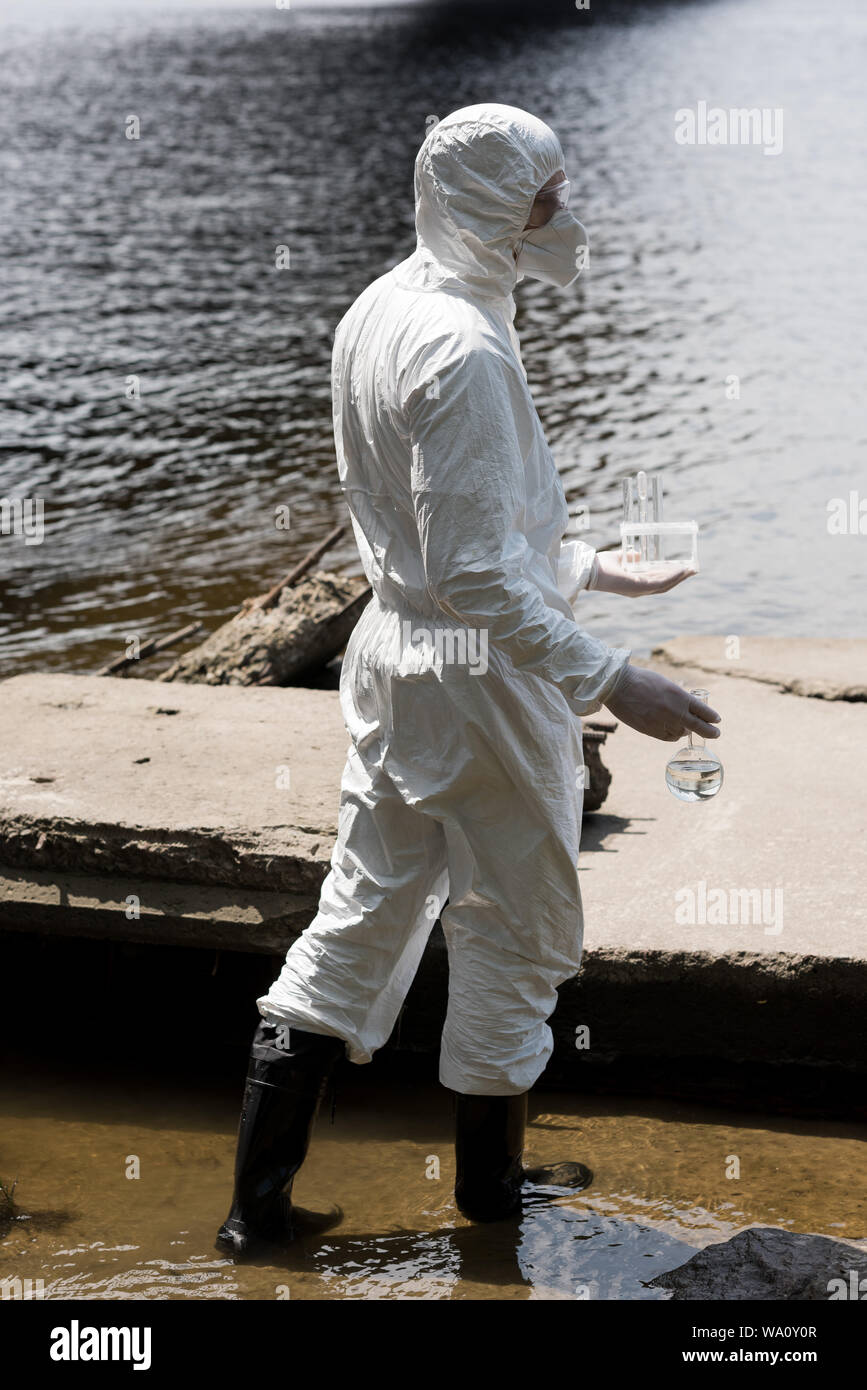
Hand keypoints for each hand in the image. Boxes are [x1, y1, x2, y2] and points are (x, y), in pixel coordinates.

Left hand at [592, 549, 695, 596]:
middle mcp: (640, 590)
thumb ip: (630, 558)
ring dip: (680, 577)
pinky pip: (659, 582)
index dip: (672, 575)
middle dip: (680, 577)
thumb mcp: (620, 559)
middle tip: (694, 569)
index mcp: (636, 584)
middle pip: (666, 584)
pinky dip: (671, 577)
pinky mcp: (638, 587)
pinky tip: (680, 571)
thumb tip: (638, 554)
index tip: (684, 568)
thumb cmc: (601, 566)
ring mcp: (640, 590)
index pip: (658, 581)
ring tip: (691, 570)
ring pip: (665, 584)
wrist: (589, 570)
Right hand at [604, 664, 721, 741]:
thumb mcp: (666, 684)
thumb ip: (678, 697)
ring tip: (686, 728)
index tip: (717, 720)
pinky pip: (668, 737)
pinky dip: (673, 736)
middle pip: (699, 727)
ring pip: (682, 733)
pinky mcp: (651, 731)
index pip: (703, 711)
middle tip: (715, 734)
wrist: (618, 686)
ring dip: (686, 731)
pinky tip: (674, 733)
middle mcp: (675, 711)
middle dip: (709, 732)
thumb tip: (686, 708)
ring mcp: (663, 723)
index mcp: (680, 696)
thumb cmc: (641, 680)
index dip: (712, 717)